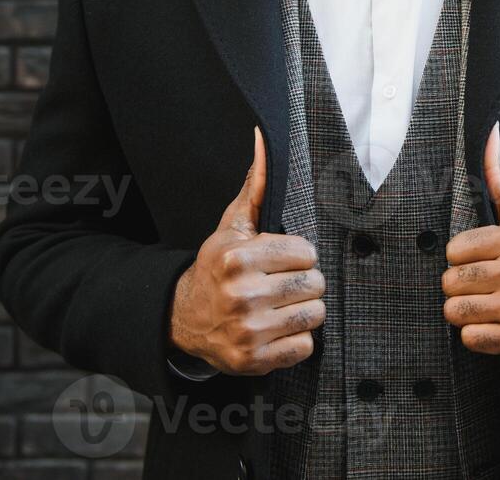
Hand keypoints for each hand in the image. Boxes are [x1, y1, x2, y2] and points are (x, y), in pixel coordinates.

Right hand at [169, 126, 325, 375]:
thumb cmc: (217, 267)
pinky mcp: (255, 361)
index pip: (307, 252)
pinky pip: (306, 346)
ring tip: (281, 306)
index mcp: (238, 258)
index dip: (298, 255)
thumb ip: (256, 186)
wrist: (184, 318)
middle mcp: (242, 294)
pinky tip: (277, 329)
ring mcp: (248, 331)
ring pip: (315, 314)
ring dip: (303, 310)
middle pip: (314, 283)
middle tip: (282, 284)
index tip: (281, 260)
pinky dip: (297, 340)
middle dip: (303, 282)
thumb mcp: (232, 226)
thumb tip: (263, 138)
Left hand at [441, 121, 499, 362]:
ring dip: (467, 313)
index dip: (462, 259)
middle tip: (486, 287)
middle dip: (462, 287)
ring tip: (490, 306)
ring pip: (456, 312)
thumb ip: (497, 178)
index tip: (482, 261)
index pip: (452, 251)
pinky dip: (479, 337)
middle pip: (450, 282)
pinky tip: (498, 326)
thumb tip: (488, 131)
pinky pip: (470, 339)